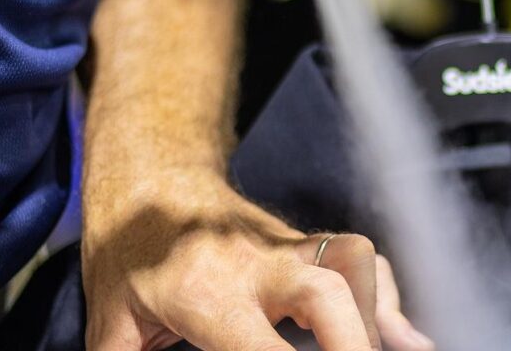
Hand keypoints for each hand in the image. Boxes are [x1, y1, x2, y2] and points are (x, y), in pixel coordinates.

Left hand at [82, 166, 434, 350]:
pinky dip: (383, 296)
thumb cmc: (129, 253)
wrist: (153, 177)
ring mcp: (289, 247)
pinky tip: (399, 335)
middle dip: (357, 345)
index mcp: (208, 293)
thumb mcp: (111, 325)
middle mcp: (261, 265)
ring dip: (376, 314)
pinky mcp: (304, 243)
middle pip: (328, 296)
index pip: (263, 350)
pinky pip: (359, 260)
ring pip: (355, 262)